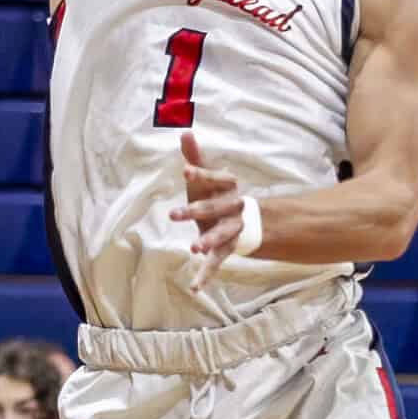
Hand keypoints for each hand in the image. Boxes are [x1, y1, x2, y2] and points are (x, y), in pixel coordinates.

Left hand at [170, 130, 248, 273]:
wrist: (243, 220)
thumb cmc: (216, 194)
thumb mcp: (206, 176)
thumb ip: (195, 157)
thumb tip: (184, 131)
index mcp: (228, 188)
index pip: (218, 179)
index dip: (202, 175)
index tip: (185, 169)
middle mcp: (233, 208)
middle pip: (215, 209)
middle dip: (195, 211)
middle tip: (174, 214)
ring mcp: (231, 229)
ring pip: (221, 235)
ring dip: (208, 241)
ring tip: (193, 247)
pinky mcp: (226, 249)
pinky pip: (217, 262)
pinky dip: (205, 275)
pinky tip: (194, 287)